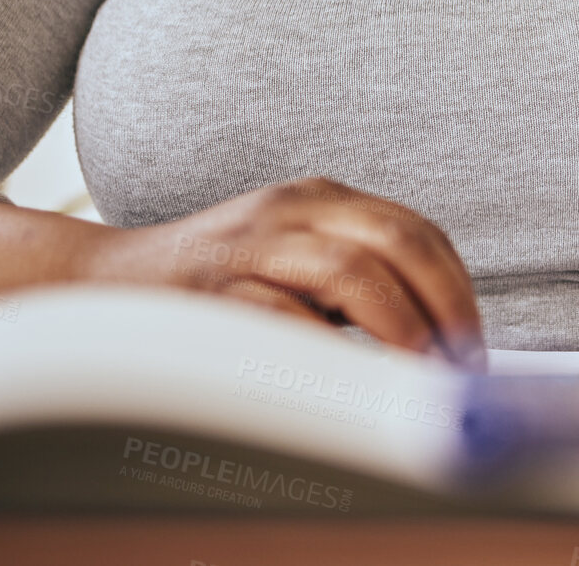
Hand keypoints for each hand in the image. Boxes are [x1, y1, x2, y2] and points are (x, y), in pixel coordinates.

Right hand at [79, 176, 485, 368]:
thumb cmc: (219, 282)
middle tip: (460, 361)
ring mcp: (252, 244)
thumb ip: (361, 282)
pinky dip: (329, 349)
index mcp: (323, 199)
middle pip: (398, 241)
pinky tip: (350, 380)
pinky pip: (285, 315)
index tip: (472, 340)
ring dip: (400, 326)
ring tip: (419, 370)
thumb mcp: (298, 259)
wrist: (106, 281)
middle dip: (444, 304)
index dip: (456, 287)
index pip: (417, 230)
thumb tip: (438, 340)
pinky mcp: (213, 288)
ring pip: (351, 271)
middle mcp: (293, 209)